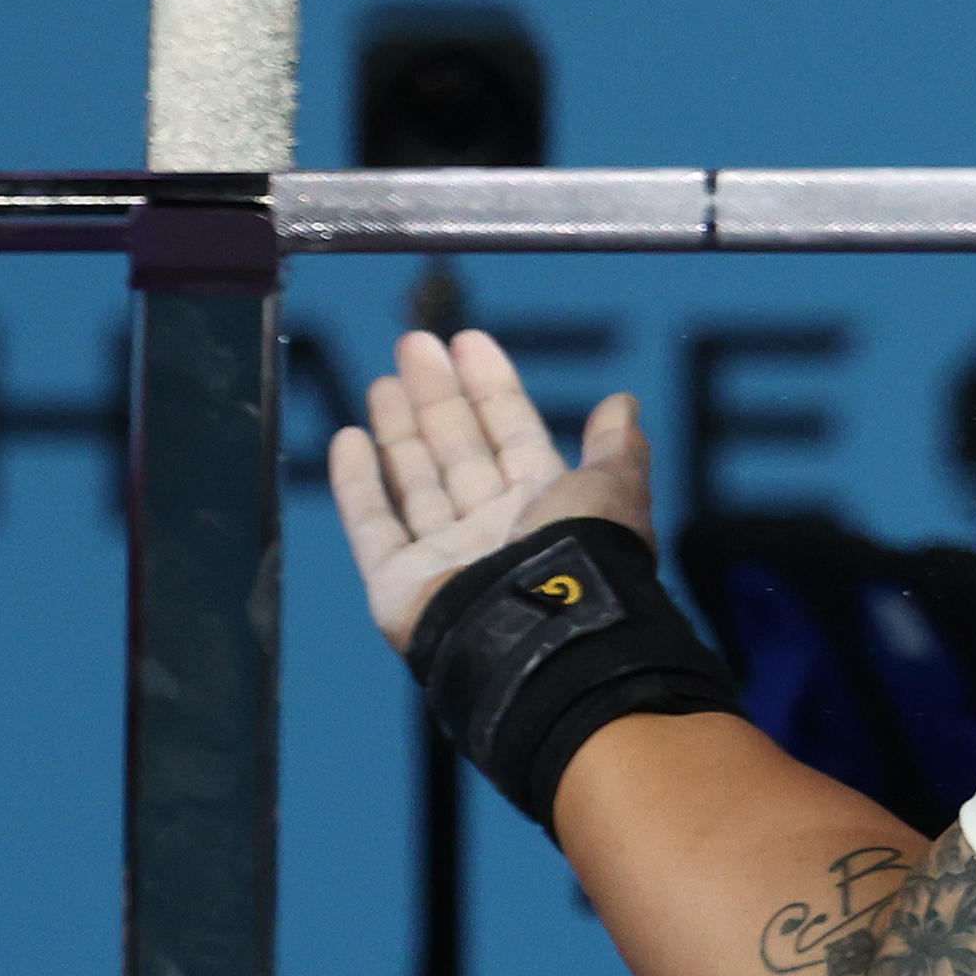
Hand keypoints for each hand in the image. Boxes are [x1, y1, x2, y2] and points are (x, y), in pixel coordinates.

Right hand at [323, 326, 654, 656]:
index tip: (467, 341)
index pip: (513, 433)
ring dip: (399, 431)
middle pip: (458, 450)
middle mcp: (496, 531)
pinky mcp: (401, 585)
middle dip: (437, 397)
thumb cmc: (584, 558)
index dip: (492, 387)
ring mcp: (446, 558)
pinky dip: (359, 485)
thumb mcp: (612, 490)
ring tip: (383, 382)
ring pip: (416, 481)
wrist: (542, 634)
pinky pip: (374, 526)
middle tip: (414, 344)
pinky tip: (350, 440)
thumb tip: (624, 403)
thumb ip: (616, 448)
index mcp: (548, 508)